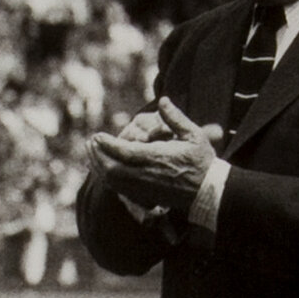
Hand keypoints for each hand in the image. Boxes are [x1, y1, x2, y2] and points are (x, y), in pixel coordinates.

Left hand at [88, 96, 221, 210]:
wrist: (208, 192)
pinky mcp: (144, 196)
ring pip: (113, 180)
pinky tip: (104, 170)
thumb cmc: (202, 161)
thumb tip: (162, 101)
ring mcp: (144, 188)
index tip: (97, 135)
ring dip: (99, 167)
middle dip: (97, 155)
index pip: (124, 152)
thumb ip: (176, 118)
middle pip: (112, 168)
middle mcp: (147, 175)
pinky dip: (108, 179)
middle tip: (90, 143)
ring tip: (93, 154)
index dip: (107, 145)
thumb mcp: (194, 135)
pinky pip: (119, 189)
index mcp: (157, 158)